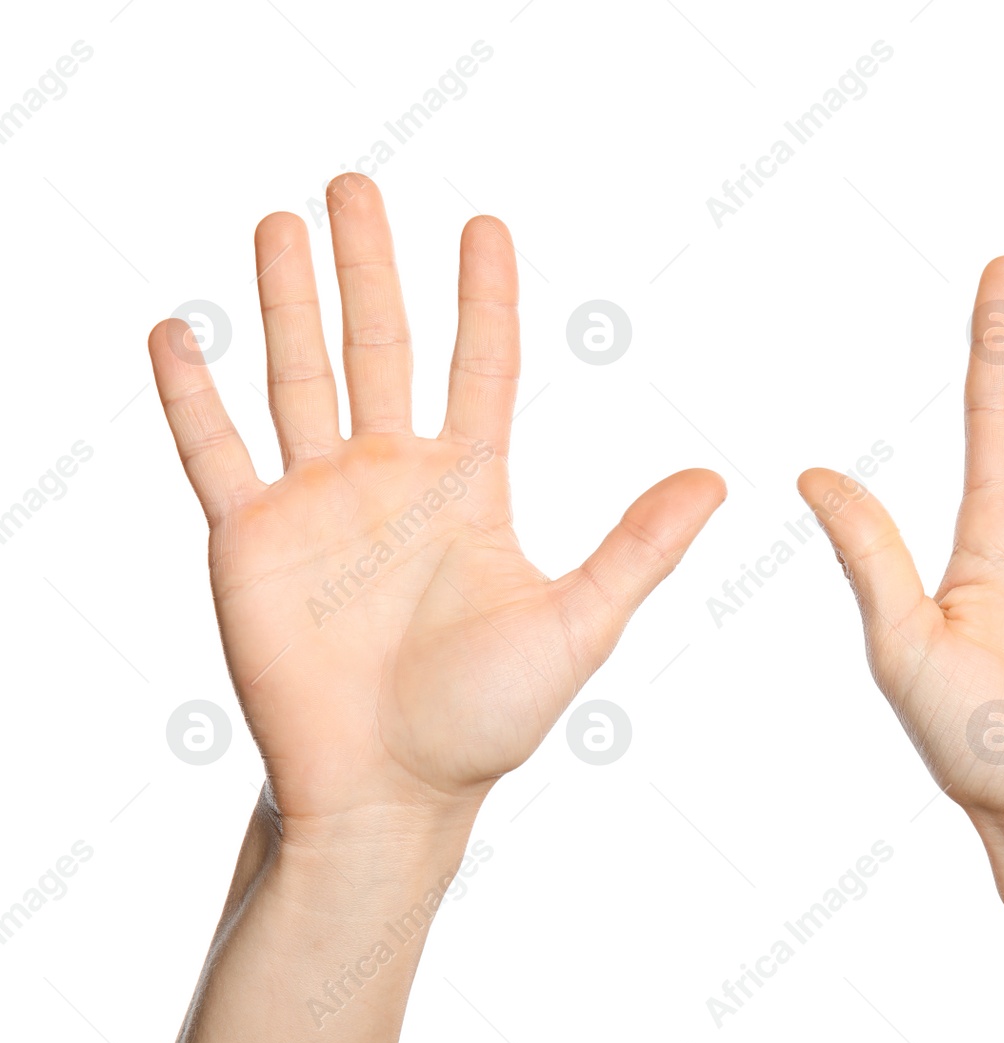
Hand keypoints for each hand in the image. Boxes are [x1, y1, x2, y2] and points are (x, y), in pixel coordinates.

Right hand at [149, 173, 724, 828]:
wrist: (389, 792)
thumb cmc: (486, 721)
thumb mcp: (577, 625)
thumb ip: (638, 549)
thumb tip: (718, 480)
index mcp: (469, 488)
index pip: (481, 367)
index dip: (485, 298)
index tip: (486, 225)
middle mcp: (391, 478)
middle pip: (379, 347)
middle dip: (368, 266)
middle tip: (355, 183)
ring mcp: (316, 503)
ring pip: (297, 376)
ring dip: (287, 300)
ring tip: (279, 222)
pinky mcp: (249, 539)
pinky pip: (214, 450)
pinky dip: (191, 393)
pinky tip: (177, 330)